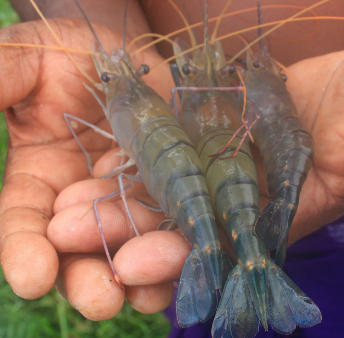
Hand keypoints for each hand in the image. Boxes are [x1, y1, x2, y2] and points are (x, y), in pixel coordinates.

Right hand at [0, 18, 175, 319]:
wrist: (128, 50)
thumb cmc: (71, 52)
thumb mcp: (30, 61)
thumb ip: (3, 82)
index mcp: (41, 177)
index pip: (23, 223)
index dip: (24, 250)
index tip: (32, 278)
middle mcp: (83, 198)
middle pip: (81, 249)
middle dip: (88, 275)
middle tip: (100, 299)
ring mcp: (130, 196)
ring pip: (132, 243)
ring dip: (140, 272)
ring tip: (146, 293)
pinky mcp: (172, 187)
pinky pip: (174, 224)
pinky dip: (178, 249)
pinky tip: (183, 268)